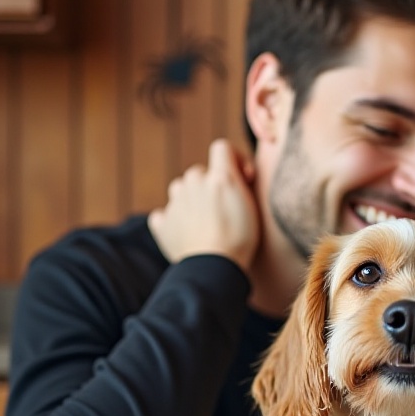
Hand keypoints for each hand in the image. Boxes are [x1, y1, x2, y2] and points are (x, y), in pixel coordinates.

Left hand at [148, 139, 259, 271]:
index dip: (233, 159)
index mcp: (218, 176)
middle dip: (210, 186)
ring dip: (192, 201)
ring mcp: (174, 202)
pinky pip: (166, 214)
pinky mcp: (162, 222)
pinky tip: (188, 234)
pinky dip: (174, 221)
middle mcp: (193, 182)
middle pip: (200, 173)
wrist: (214, 268)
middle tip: (224, 209)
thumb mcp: (252, 204)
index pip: (222, 148)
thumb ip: (241, 182)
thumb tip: (233, 174)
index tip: (243, 178)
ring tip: (206, 224)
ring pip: (182, 191)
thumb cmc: (240, 239)